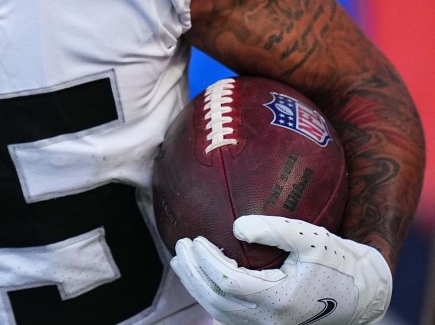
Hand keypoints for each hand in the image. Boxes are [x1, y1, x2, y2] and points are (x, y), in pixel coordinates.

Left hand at [170, 215, 390, 324]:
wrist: (362, 295)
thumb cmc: (338, 262)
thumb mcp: (311, 238)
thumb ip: (274, 229)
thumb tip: (235, 227)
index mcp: (280, 298)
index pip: (228, 282)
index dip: (206, 261)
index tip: (194, 238)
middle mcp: (271, 320)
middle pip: (216, 300)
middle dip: (192, 273)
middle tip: (180, 246)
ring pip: (219, 312)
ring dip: (196, 286)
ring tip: (182, 260)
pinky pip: (230, 316)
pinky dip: (211, 296)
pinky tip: (202, 276)